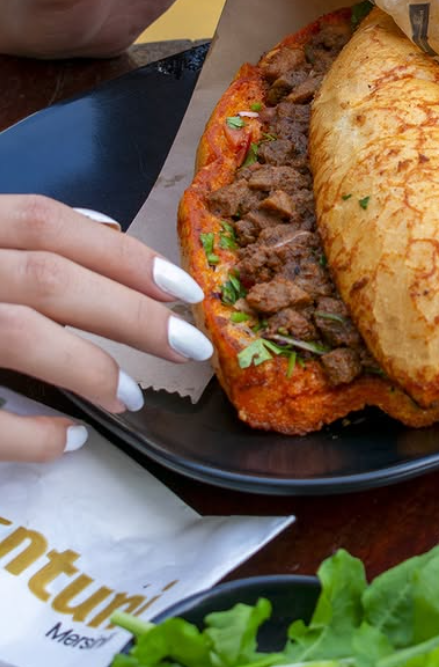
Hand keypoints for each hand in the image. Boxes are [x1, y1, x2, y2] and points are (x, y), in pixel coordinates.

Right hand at [0, 195, 212, 461]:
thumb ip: (21, 234)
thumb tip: (105, 227)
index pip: (49, 225)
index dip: (124, 255)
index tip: (186, 290)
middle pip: (50, 278)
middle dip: (131, 313)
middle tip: (192, 347)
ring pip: (19, 332)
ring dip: (89, 367)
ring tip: (134, 397)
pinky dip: (31, 435)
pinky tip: (71, 441)